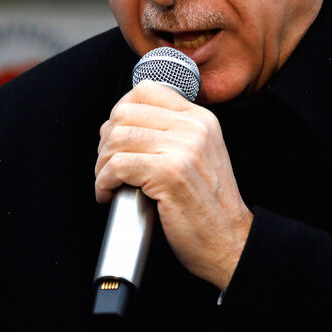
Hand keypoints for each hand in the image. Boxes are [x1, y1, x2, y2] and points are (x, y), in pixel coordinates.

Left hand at [94, 80, 251, 289]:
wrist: (229, 242)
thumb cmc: (207, 207)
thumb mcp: (200, 156)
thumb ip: (170, 134)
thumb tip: (117, 125)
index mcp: (200, 119)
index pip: (147, 90)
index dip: (121, 110)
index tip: (115, 136)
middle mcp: (193, 128)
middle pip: (125, 113)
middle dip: (106, 142)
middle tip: (107, 166)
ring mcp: (182, 149)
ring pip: (116, 138)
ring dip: (101, 164)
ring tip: (107, 182)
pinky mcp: (169, 173)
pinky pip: (117, 166)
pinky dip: (103, 182)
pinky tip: (108, 194)